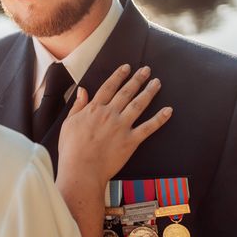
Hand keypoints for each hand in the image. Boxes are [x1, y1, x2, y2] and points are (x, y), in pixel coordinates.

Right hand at [55, 65, 171, 236]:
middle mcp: (110, 114)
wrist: (81, 169)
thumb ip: (78, 105)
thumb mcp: (69, 122)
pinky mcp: (131, 141)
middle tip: (146, 70)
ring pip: (138, 105)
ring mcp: (122, 126)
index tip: (126, 67)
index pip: (109, 87)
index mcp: (94, 109)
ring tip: (157, 83)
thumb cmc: (71, 148)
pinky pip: (148, 127)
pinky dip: (160, 119)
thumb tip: (82, 90)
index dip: (118, 76)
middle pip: (126, 92)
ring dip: (149, 92)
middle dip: (137, 79)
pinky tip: (168, 110)